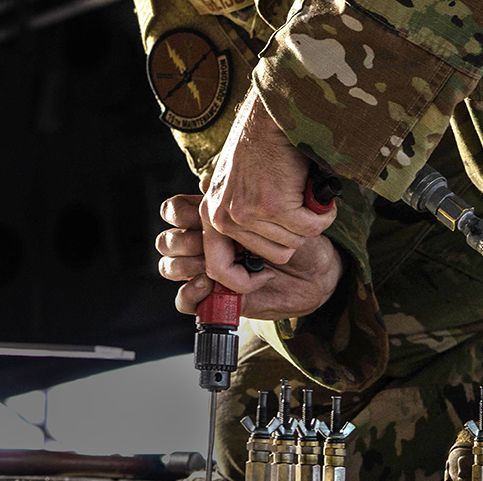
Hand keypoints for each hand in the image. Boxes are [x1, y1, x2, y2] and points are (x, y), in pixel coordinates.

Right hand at [156, 192, 342, 319]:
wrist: (315, 269)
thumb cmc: (297, 235)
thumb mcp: (275, 209)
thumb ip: (243, 194)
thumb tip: (204, 182)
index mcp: (215, 217)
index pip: (173, 211)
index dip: (179, 214)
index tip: (202, 215)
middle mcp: (206, 243)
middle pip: (166, 241)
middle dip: (184, 242)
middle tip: (210, 243)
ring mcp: (208, 271)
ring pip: (170, 267)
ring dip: (187, 266)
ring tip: (212, 268)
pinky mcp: (215, 297)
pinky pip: (185, 300)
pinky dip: (191, 294)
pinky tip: (211, 287)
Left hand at [200, 89, 336, 292]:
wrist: (273, 115)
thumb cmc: (261, 148)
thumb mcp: (236, 186)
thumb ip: (238, 219)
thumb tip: (252, 264)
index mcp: (212, 215)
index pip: (219, 270)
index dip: (243, 281)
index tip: (264, 275)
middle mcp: (224, 217)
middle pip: (273, 256)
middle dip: (292, 237)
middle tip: (295, 210)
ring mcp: (248, 213)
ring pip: (294, 243)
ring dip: (308, 222)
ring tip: (302, 195)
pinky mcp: (274, 205)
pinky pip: (311, 228)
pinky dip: (322, 213)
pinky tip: (314, 193)